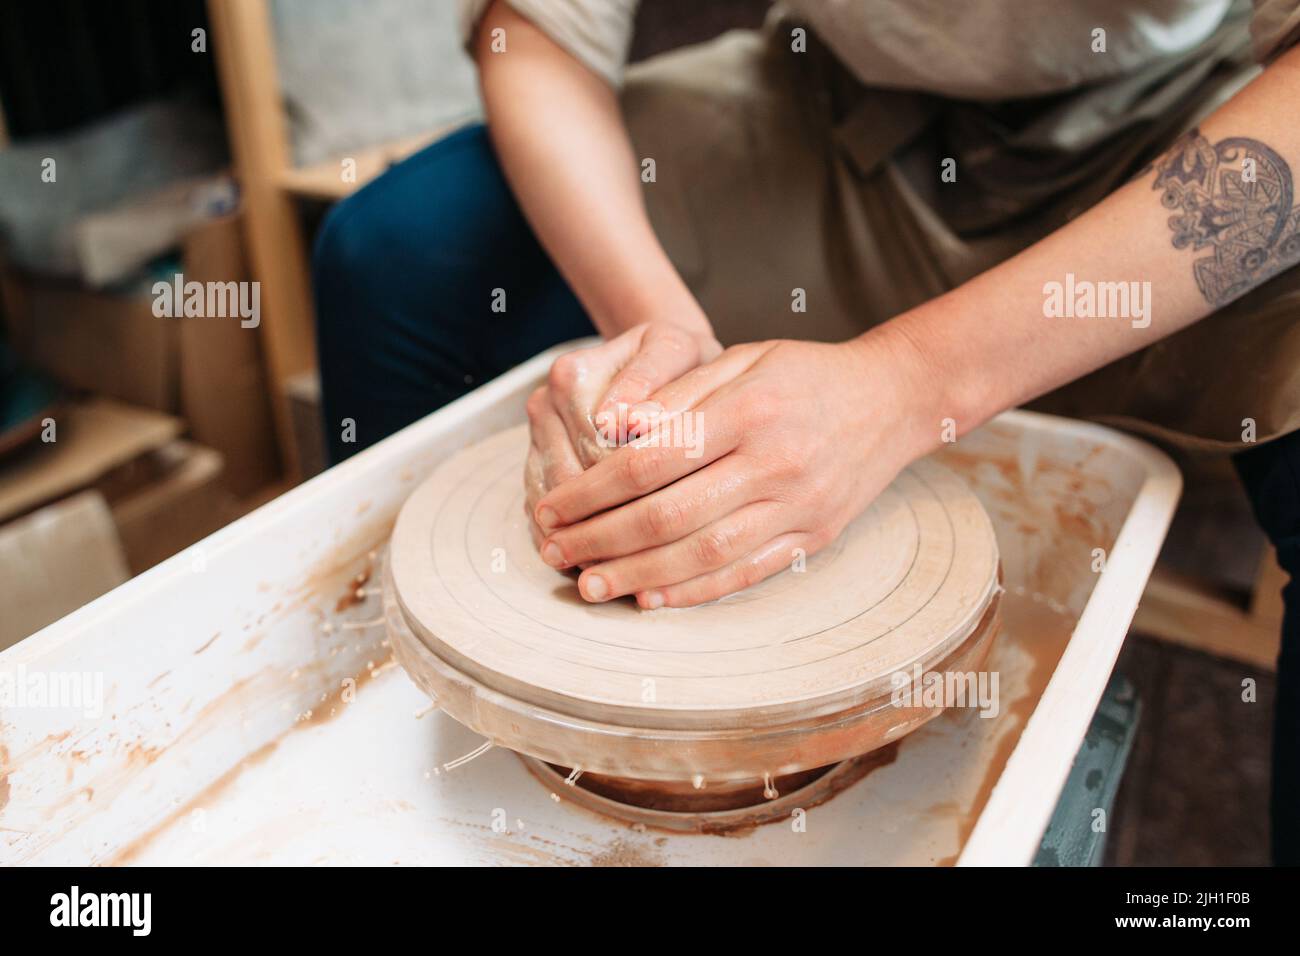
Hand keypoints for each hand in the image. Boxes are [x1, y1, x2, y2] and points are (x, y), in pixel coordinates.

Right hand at [523, 321, 720, 546]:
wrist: (654, 354)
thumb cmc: (677, 359)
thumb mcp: (677, 351)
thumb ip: (652, 376)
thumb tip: (620, 421)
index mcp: (573, 376)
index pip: (596, 453)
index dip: (631, 493)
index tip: (668, 529)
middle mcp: (545, 405)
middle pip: (569, 485)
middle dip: (605, 527)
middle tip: (647, 567)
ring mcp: (536, 436)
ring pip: (549, 504)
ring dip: (580, 543)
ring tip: (620, 578)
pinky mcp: (535, 460)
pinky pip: (540, 510)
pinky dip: (566, 540)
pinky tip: (597, 565)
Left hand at [532, 333, 937, 606]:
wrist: (895, 400)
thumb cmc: (806, 374)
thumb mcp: (743, 359)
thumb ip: (677, 392)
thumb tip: (609, 426)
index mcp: (749, 412)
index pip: (651, 461)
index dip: (591, 491)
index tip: (551, 506)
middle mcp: (775, 464)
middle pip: (668, 515)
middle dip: (600, 538)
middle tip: (553, 550)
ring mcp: (798, 507)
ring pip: (703, 554)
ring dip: (637, 574)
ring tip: (588, 585)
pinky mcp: (813, 538)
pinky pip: (746, 574)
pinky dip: (694, 592)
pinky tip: (650, 597)